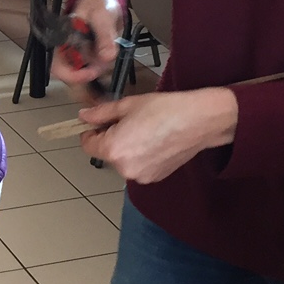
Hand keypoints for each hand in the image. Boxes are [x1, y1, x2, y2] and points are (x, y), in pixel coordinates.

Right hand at [47, 0, 122, 101]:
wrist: (106, 3)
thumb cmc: (97, 4)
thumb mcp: (101, 16)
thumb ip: (104, 35)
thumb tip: (107, 56)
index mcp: (63, 41)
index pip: (58, 66)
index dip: (72, 75)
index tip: (90, 75)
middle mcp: (68, 53)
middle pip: (69, 78)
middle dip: (85, 84)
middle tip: (101, 84)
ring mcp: (79, 59)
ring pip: (81, 80)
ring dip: (93, 86)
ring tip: (107, 85)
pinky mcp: (91, 62)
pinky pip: (91, 77)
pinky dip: (99, 84)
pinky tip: (108, 88)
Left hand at [76, 87, 237, 183]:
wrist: (199, 120)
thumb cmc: (165, 109)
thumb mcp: (127, 105)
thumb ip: (101, 113)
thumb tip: (84, 117)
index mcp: (113, 149)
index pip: (87, 144)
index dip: (91, 131)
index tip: (101, 122)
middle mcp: (124, 168)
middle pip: (105, 153)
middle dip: (111, 138)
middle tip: (128, 121)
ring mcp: (140, 176)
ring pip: (122, 160)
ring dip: (126, 148)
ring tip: (145, 130)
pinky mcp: (155, 177)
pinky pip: (137, 166)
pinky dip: (140, 156)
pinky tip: (155, 141)